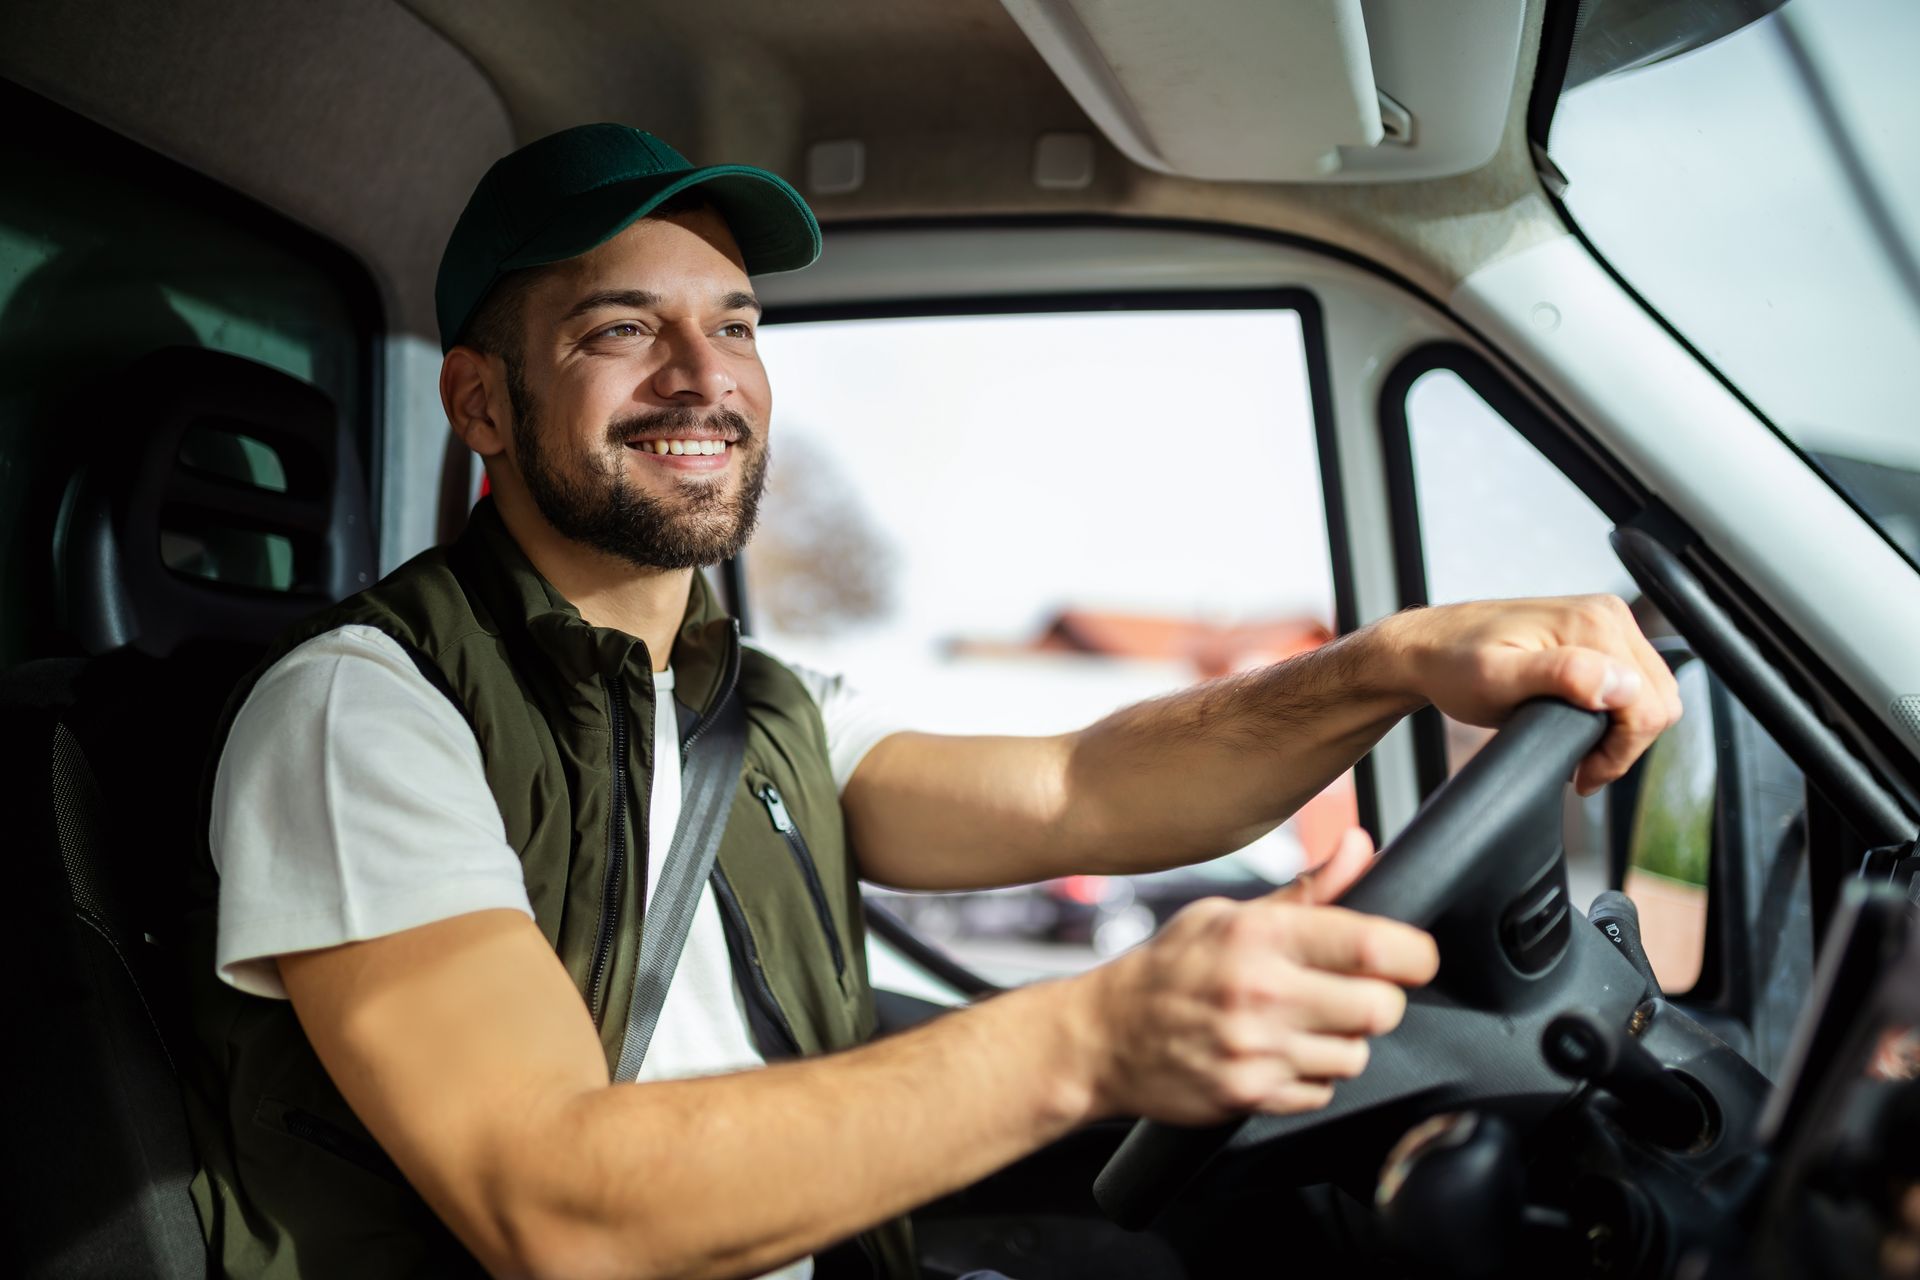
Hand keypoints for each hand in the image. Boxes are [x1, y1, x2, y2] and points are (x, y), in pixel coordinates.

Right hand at [1073, 829, 1438, 1125]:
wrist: (1102, 1036)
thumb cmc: (1168, 968)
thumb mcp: (1227, 913)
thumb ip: (1306, 892)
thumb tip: (1360, 848)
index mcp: (1260, 936)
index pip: (1373, 947)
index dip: (1413, 954)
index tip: (1412, 956)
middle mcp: (1261, 993)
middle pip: (1381, 1008)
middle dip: (1378, 1001)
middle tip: (1352, 991)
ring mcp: (1256, 1050)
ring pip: (1356, 1056)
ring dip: (1343, 1041)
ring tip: (1305, 1023)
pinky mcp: (1250, 1096)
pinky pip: (1322, 1092)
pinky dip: (1311, 1077)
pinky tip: (1279, 1054)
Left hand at [1381, 595, 1683, 794]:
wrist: (1428, 649)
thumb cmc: (1453, 665)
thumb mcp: (1498, 678)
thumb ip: (1561, 676)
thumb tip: (1618, 684)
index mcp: (1594, 623)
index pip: (1649, 704)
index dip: (1621, 751)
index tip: (1584, 774)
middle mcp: (1607, 615)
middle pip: (1658, 700)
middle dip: (1625, 744)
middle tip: (1582, 769)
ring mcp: (1603, 623)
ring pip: (1650, 695)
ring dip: (1622, 732)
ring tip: (1580, 752)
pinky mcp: (1596, 636)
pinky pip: (1632, 684)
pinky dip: (1617, 715)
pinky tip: (1583, 728)